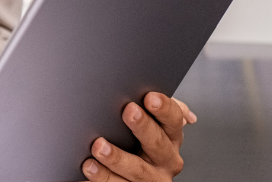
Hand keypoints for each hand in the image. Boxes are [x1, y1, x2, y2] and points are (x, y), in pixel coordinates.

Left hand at [80, 92, 195, 181]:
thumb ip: (157, 110)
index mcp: (172, 137)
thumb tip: (182, 110)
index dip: (164, 109)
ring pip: (137, 170)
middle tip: (128, 111)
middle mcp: (167, 160)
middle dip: (143, 126)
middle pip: (158, 143)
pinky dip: (103, 176)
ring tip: (99, 146)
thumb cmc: (135, 140)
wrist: (125, 172)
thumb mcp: (150, 123)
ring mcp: (151, 179)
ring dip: (117, 157)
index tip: (150, 97)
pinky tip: (89, 165)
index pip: (174, 120)